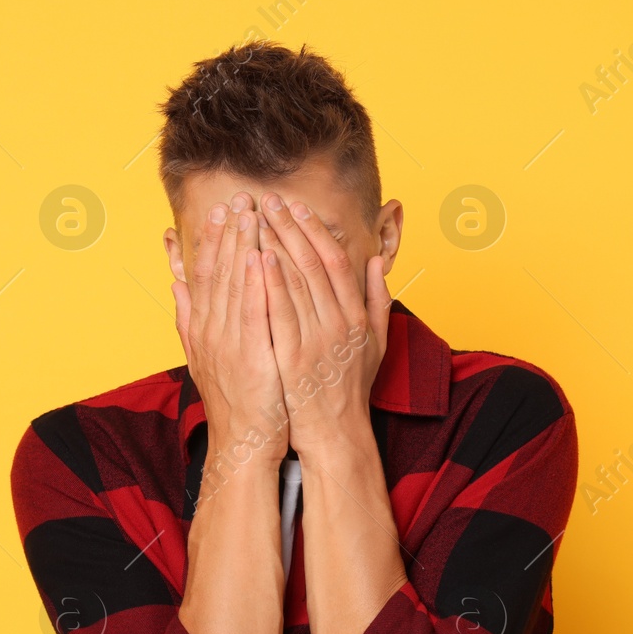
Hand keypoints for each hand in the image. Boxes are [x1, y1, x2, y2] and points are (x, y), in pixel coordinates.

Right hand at [171, 193, 287, 469]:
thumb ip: (189, 316)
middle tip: (238, 198)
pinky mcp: (248, 355)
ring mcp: (228, 342)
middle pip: (219, 272)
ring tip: (250, 213)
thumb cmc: (236, 399)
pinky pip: (252, 312)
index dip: (213, 240)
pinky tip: (259, 256)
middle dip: (229, 232)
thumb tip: (176, 283)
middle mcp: (210, 330)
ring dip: (242, 246)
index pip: (206, 275)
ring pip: (234, 284)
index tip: (222, 210)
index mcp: (203, 327)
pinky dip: (254, 283)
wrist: (243, 442)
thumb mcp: (204, 353)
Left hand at [257, 192, 390, 459]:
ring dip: (274, 244)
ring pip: (294, 280)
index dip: (314, 230)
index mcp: (356, 315)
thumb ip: (377, 300)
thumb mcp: (375, 342)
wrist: (335, 433)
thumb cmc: (350, 388)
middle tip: (268, 201)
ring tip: (255, 219)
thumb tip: (376, 262)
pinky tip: (255, 258)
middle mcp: (339, 322)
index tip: (296, 207)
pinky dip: (268, 282)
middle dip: (289, 227)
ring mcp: (316, 339)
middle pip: (312, 262)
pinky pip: (279, 312)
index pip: (335, 261)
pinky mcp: (293, 357)